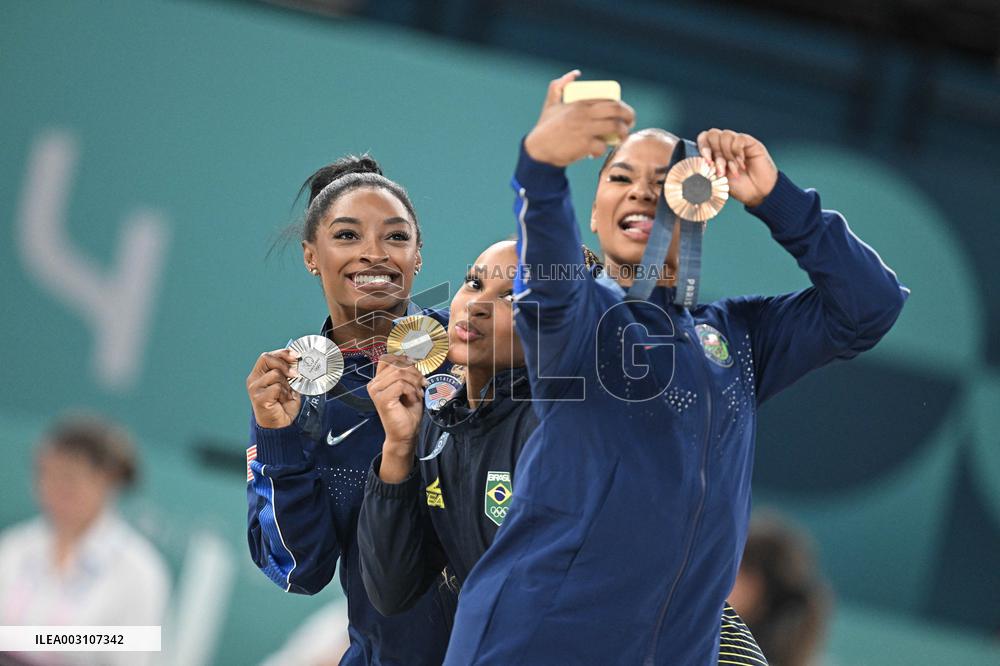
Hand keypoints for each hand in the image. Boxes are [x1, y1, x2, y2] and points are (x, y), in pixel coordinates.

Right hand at [246, 348, 301, 428]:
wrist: (281, 425)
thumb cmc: (283, 405)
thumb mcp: (288, 385)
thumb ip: (288, 373)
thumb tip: (298, 360)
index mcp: (260, 374)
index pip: (267, 356)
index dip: (282, 353)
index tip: (296, 355)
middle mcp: (254, 379)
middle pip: (267, 358)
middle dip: (284, 364)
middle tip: (295, 373)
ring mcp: (255, 388)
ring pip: (275, 374)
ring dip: (286, 385)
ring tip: (285, 395)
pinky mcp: (259, 398)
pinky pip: (277, 388)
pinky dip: (284, 394)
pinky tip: (282, 401)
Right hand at [367, 356, 426, 481]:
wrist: (405, 434)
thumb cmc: (408, 412)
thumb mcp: (410, 386)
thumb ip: (407, 372)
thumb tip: (411, 355)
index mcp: (378, 379)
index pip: (388, 358)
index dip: (404, 358)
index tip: (417, 367)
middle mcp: (373, 383)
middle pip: (396, 364)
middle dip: (414, 372)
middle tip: (422, 384)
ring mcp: (376, 391)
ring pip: (399, 373)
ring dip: (414, 382)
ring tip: (418, 393)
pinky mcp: (382, 399)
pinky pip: (401, 385)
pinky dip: (412, 391)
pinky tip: (413, 399)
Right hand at [524, 70, 634, 166]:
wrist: (537, 150)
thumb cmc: (546, 127)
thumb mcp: (551, 103)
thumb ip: (558, 86)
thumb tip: (575, 73)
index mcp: (579, 102)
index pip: (608, 98)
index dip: (622, 105)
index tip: (624, 113)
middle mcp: (583, 113)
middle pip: (616, 109)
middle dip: (628, 116)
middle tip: (630, 123)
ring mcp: (585, 129)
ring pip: (614, 127)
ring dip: (623, 133)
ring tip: (621, 137)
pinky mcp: (584, 145)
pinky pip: (602, 146)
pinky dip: (603, 150)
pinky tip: (598, 152)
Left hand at [696, 129, 777, 207]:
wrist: (758, 193)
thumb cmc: (739, 188)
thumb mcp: (718, 180)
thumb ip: (709, 169)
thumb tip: (699, 163)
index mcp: (715, 153)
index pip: (703, 138)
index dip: (702, 147)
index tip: (707, 162)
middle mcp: (725, 145)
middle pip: (712, 134)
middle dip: (715, 153)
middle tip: (721, 170)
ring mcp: (737, 143)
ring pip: (725, 135)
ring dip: (727, 155)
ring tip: (733, 170)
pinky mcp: (750, 143)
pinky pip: (739, 138)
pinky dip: (737, 151)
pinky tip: (741, 163)